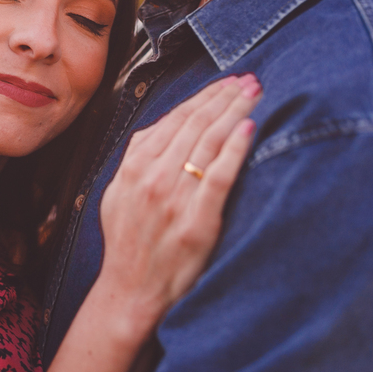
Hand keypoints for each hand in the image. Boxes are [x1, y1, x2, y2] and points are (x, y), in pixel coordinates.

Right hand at [94, 74, 259, 336]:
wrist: (131, 291)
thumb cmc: (129, 243)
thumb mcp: (116, 194)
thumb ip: (136, 159)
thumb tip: (159, 128)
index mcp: (134, 167)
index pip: (175, 119)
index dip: (204, 97)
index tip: (227, 82)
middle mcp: (152, 177)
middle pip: (195, 124)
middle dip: (226, 97)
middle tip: (251, 80)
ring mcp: (174, 199)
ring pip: (209, 142)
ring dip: (235, 112)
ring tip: (256, 94)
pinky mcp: (196, 222)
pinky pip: (219, 176)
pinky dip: (235, 149)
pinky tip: (249, 128)